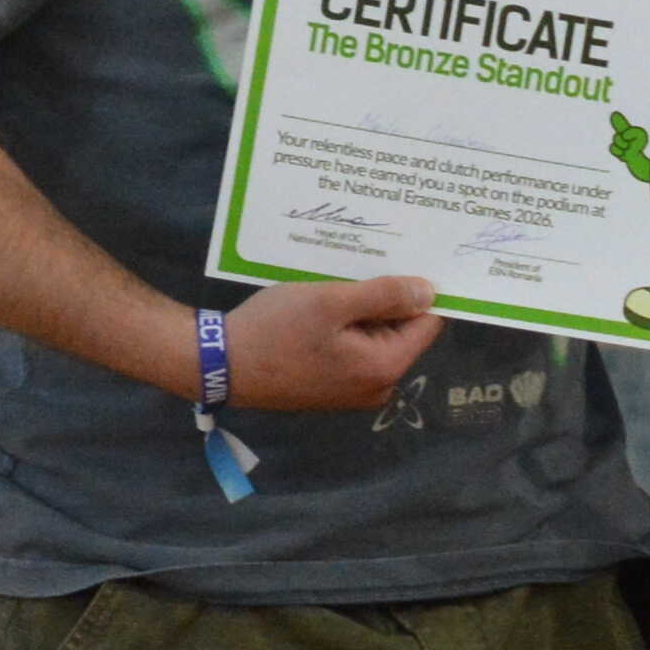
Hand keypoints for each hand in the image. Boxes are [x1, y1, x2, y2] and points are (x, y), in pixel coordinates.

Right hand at [216, 273, 443, 409]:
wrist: (219, 364)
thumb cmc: (275, 330)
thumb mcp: (331, 301)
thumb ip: (385, 296)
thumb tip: (430, 292)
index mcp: (386, 367)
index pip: (427, 323)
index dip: (422, 291)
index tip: (412, 259)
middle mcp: (378, 386)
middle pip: (401, 331)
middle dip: (388, 298)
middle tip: (371, 260)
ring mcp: (353, 390)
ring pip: (374, 337)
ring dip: (363, 309)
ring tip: (343, 277)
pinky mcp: (331, 386)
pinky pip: (353, 348)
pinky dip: (345, 324)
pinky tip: (326, 301)